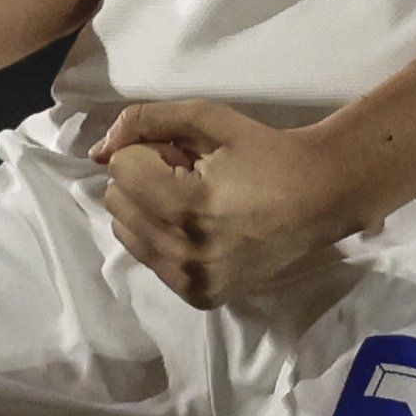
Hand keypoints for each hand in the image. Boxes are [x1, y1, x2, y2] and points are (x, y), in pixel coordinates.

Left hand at [90, 102, 365, 307]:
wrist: (318, 199)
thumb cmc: (265, 153)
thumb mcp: (207, 118)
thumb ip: (145, 120)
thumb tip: (98, 149)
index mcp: (189, 208)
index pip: (121, 168)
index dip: (150, 150)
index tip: (187, 154)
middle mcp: (186, 254)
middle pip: (116, 201)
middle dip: (145, 179)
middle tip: (192, 176)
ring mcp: (193, 282)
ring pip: (125, 231)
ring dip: (149, 208)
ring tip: (195, 201)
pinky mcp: (200, 297)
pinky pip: (148, 258)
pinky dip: (162, 236)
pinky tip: (200, 227)